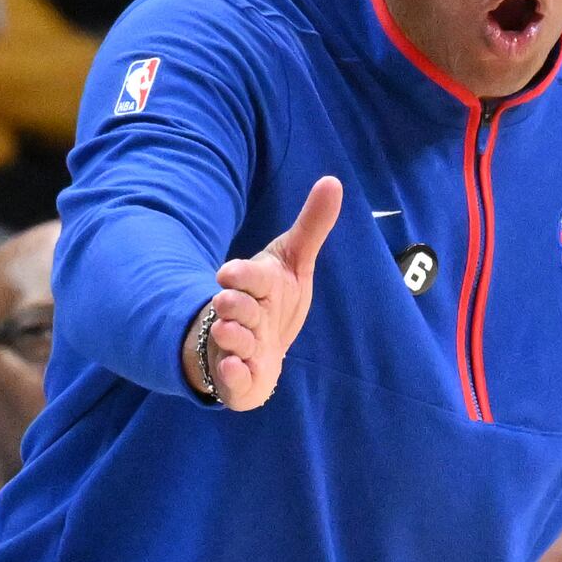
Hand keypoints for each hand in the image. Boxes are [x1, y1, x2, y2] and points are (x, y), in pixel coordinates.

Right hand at [191, 174, 344, 409]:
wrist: (253, 350)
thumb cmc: (273, 301)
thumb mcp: (294, 263)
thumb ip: (312, 226)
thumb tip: (333, 181)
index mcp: (257, 285)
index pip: (249, 276)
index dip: (241, 275)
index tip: (228, 272)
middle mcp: (243, 315)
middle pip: (236, 307)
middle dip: (233, 305)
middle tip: (227, 301)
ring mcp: (238, 348)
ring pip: (233, 341)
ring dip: (233, 338)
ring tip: (232, 333)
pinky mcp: (238, 379)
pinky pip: (232, 379)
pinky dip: (232, 375)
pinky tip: (236, 368)